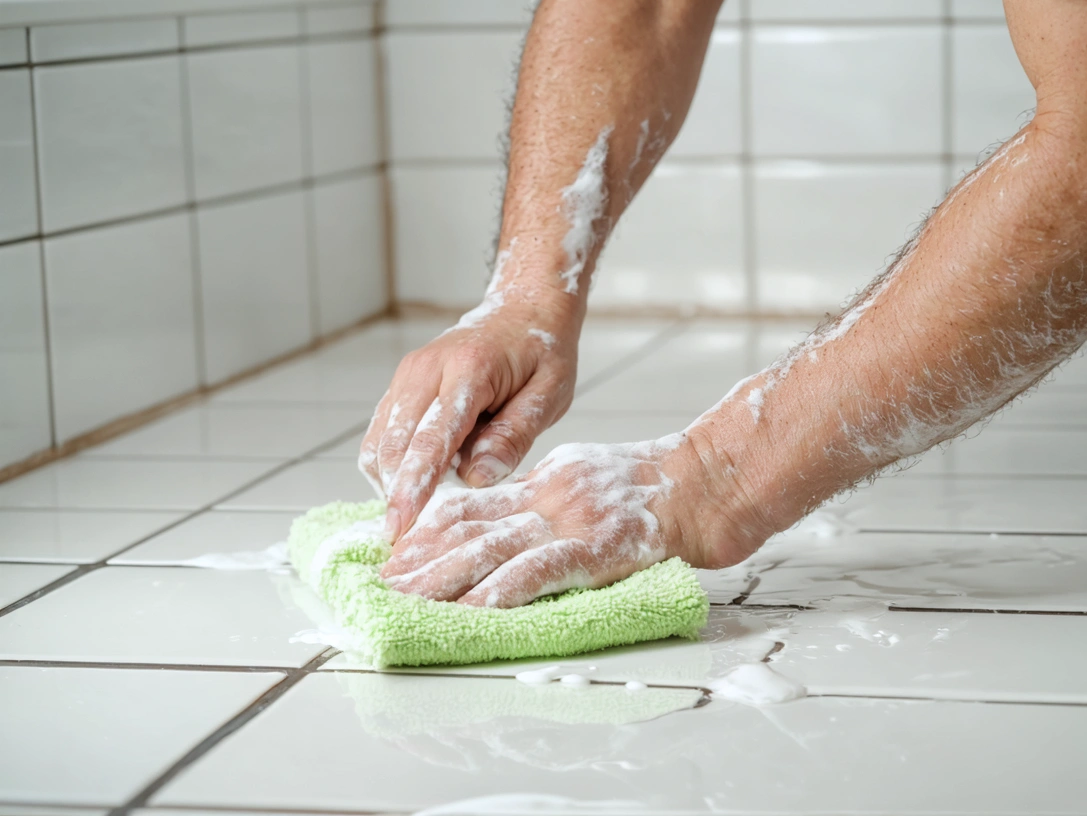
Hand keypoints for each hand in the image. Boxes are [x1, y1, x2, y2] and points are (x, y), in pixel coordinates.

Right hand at [360, 289, 578, 540]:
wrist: (524, 306)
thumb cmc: (543, 352)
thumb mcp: (549, 394)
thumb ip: (514, 435)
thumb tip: (478, 478)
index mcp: (468, 370)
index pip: (431, 438)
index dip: (414, 485)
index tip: (401, 525)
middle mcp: (427, 369)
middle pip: (393, 444)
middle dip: (394, 494)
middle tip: (405, 540)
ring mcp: (408, 375)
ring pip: (379, 441)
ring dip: (392, 481)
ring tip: (421, 510)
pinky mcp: (402, 385)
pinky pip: (382, 433)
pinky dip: (392, 464)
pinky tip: (419, 483)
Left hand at [379, 433, 737, 607]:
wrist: (702, 484)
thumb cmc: (649, 489)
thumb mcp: (583, 477)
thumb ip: (542, 498)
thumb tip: (500, 520)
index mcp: (542, 481)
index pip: (473, 506)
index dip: (429, 531)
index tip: (395, 551)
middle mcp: (547, 497)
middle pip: (471, 529)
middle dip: (422, 559)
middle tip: (383, 582)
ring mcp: (571, 522)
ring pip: (495, 551)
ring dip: (445, 579)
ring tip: (408, 601)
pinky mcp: (598, 550)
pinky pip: (542, 572)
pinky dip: (503, 591)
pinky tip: (473, 609)